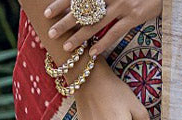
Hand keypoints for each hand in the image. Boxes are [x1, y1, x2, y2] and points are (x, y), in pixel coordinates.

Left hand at [44, 0, 162, 56]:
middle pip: (82, 10)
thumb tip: (82, 4)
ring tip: (67, 47)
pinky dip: (103, 44)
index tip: (47, 13)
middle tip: (51, 33)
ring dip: (80, 37)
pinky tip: (93, 53)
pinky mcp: (134, 16)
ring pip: (95, 23)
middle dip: (65, 22)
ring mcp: (122, 5)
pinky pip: (115, 33)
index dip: (60, 4)